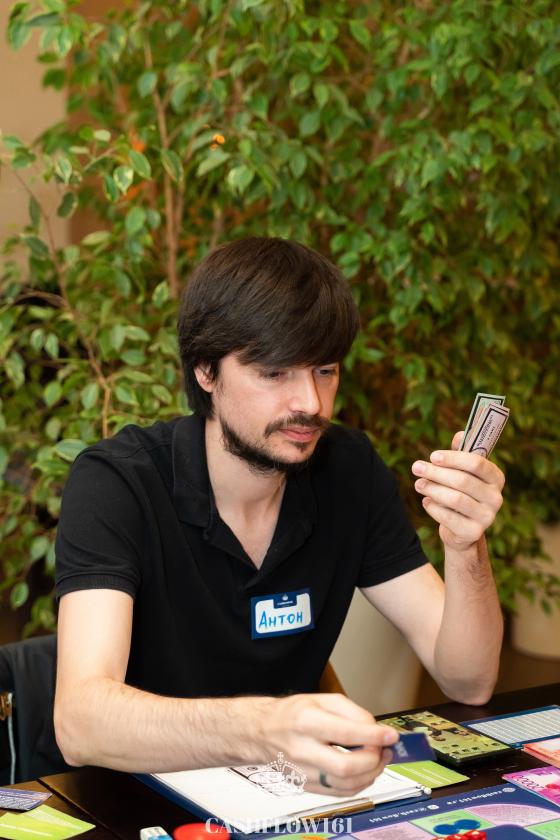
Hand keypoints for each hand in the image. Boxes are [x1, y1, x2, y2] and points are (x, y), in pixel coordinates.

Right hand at [255, 693, 397, 795]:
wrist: (263, 731)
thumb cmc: (293, 713)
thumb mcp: (322, 699)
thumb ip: (352, 712)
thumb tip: (375, 729)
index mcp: (306, 721)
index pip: (346, 733)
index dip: (374, 736)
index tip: (391, 736)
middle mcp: (303, 749)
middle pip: (346, 767)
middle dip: (374, 760)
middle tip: (384, 749)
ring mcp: (303, 772)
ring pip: (346, 784)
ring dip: (370, 774)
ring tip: (377, 758)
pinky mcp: (306, 786)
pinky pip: (339, 792)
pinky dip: (358, 783)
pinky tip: (364, 770)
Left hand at [411, 431, 504, 551]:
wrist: (462, 529)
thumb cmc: (462, 492)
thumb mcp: (463, 471)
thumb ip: (461, 452)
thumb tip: (460, 434)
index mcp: (496, 478)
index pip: (477, 464)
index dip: (453, 458)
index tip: (433, 456)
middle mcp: (496, 498)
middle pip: (462, 481)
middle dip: (436, 473)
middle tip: (416, 467)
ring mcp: (487, 517)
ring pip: (455, 499)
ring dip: (432, 489)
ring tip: (418, 484)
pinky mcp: (474, 533)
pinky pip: (448, 518)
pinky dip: (433, 507)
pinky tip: (427, 501)